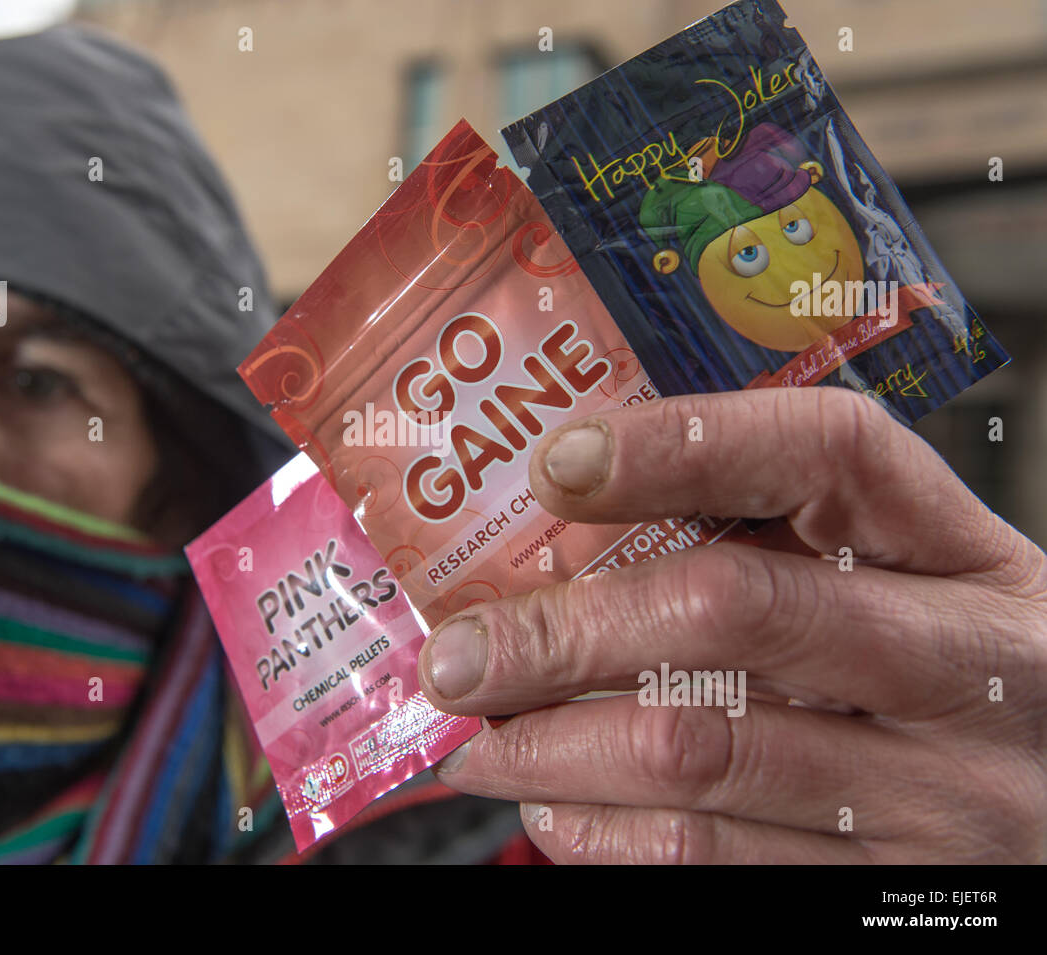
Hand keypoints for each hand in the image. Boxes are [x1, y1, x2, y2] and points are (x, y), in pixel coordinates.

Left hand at [416, 387, 1046, 862]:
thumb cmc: (950, 690)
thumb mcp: (911, 597)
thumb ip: (777, 557)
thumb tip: (563, 549)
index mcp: (965, 557)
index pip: (831, 453)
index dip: (686, 441)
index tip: (558, 463)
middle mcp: (967, 669)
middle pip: (734, 610)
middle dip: (566, 628)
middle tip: (459, 649)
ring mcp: (937, 796)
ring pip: (696, 751)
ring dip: (551, 746)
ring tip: (476, 734)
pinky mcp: (886, 893)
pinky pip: (710, 861)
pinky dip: (601, 832)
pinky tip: (554, 809)